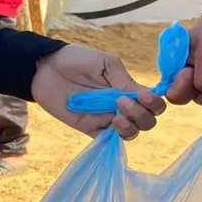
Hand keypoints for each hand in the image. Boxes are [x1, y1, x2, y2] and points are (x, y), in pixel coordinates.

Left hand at [31, 44, 166, 138]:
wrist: (46, 68)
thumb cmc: (77, 60)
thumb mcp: (105, 64)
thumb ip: (124, 80)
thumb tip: (142, 95)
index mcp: (128, 89)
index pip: (153, 103)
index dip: (154, 103)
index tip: (143, 96)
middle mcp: (122, 107)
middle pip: (147, 122)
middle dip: (141, 115)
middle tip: (121, 102)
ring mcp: (107, 119)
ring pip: (131, 133)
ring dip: (129, 127)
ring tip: (116, 116)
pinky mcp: (91, 129)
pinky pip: (109, 141)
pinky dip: (113, 138)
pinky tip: (109, 127)